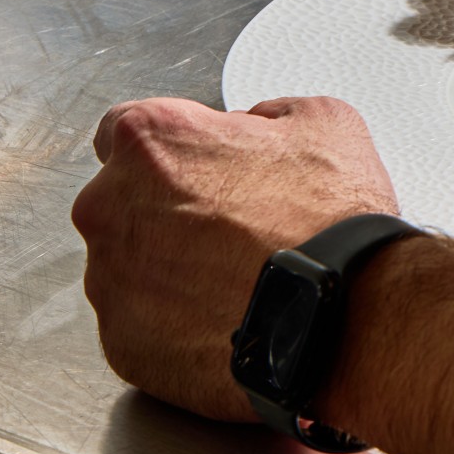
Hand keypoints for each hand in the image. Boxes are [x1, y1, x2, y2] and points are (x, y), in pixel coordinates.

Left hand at [71, 96, 397, 421]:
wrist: (343, 312)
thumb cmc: (330, 221)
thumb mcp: (325, 122)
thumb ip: (267, 113)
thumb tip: (256, 128)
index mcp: (151, 142)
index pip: (125, 128)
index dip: (175, 146)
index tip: (204, 164)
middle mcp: (110, 206)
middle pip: (124, 199)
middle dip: (170, 208)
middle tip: (235, 222)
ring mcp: (109, 280)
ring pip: (131, 263)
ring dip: (172, 264)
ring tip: (238, 273)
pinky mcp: (121, 340)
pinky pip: (141, 321)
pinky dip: (177, 317)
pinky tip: (229, 310)